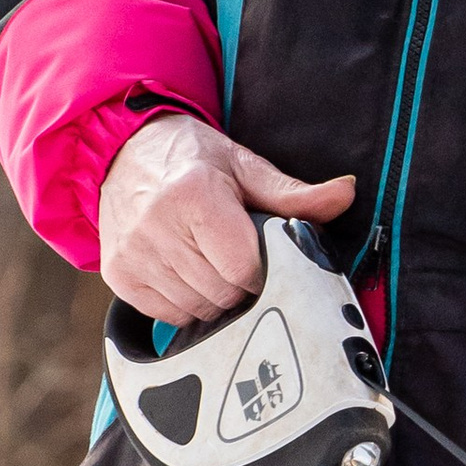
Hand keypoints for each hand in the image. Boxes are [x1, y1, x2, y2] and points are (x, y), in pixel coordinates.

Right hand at [97, 114, 355, 325]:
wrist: (123, 151)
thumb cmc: (194, 160)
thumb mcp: (245, 167)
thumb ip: (294, 194)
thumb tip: (347, 193)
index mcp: (194, 196)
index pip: (243, 267)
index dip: (262, 270)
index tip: (262, 257)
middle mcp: (156, 226)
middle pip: (222, 292)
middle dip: (240, 284)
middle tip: (236, 258)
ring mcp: (133, 254)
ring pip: (197, 308)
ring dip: (214, 296)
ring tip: (210, 261)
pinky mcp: (118, 275)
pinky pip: (169, 314)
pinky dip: (186, 303)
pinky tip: (186, 272)